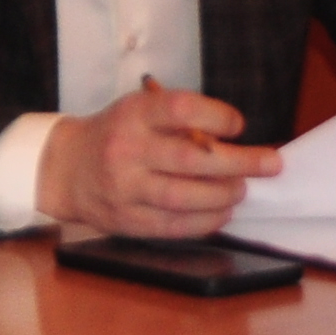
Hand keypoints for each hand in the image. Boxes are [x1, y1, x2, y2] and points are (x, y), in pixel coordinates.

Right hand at [39, 83, 278, 237]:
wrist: (66, 169)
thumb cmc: (116, 134)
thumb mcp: (139, 111)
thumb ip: (179, 122)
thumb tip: (229, 141)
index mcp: (134, 115)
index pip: (180, 109)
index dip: (217, 115)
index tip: (238, 124)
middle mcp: (127, 150)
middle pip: (191, 158)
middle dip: (239, 163)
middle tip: (270, 163)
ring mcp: (125, 189)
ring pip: (183, 197)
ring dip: (223, 195)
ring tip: (242, 190)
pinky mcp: (126, 220)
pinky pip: (172, 225)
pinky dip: (204, 221)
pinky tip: (222, 213)